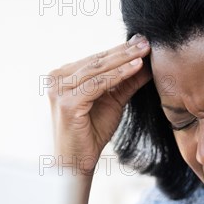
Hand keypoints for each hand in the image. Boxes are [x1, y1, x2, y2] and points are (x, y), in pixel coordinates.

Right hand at [47, 35, 151, 173]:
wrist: (77, 162)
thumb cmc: (91, 133)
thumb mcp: (113, 102)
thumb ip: (126, 82)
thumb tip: (147, 63)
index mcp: (63, 75)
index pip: (96, 58)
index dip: (120, 49)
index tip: (143, 41)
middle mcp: (56, 79)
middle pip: (97, 61)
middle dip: (124, 51)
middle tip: (146, 42)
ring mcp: (58, 90)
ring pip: (97, 70)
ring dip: (124, 59)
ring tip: (145, 52)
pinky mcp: (66, 103)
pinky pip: (97, 85)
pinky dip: (118, 75)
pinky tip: (135, 68)